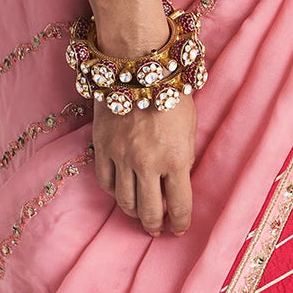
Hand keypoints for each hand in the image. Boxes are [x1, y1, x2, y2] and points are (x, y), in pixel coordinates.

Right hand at [93, 91, 195, 236]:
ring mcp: (122, 157)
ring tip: (141, 214)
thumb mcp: (190, 126)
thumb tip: (177, 182)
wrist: (137, 64)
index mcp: (176, 158)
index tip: (179, 228)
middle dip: (155, 225)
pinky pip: (105, 183)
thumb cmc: (171, 91)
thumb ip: (185, 157)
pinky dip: (114, 192)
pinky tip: (123, 191)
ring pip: (125, 202)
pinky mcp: (102, 148)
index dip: (181, 222)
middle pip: (150, 212)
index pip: (180, 205)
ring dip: (134, 213)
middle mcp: (148, 163)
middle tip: (158, 229)